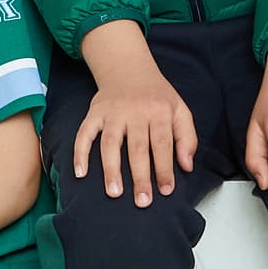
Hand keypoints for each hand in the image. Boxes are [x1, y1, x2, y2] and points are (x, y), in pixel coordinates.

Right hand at [71, 25, 197, 205]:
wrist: (128, 68)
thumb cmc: (157, 95)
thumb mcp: (180, 109)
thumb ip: (187, 137)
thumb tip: (186, 166)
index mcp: (159, 112)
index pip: (163, 144)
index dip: (165, 168)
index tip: (166, 190)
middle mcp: (135, 112)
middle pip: (137, 147)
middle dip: (140, 176)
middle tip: (142, 201)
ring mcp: (113, 112)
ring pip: (111, 143)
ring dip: (111, 169)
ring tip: (114, 193)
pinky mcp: (95, 113)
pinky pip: (84, 133)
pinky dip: (80, 152)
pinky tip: (80, 172)